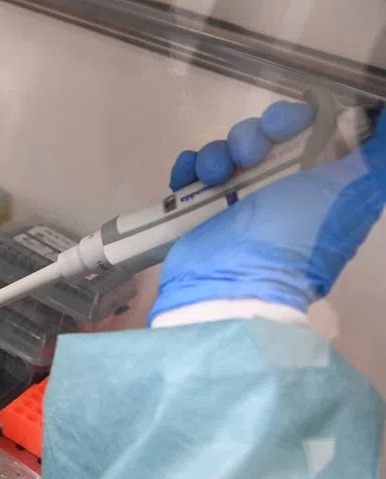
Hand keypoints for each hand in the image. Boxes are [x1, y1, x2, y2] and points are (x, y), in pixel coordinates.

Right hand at [150, 100, 385, 322]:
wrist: (237, 285)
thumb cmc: (296, 238)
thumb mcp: (352, 193)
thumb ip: (375, 156)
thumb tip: (375, 118)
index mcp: (316, 180)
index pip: (306, 129)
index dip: (295, 117)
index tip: (285, 125)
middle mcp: (277, 186)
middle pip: (261, 134)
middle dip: (251, 135)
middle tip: (249, 156)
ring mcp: (235, 197)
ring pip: (224, 148)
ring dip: (217, 153)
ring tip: (214, 177)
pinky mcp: (199, 208)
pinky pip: (190, 170)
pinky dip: (187, 167)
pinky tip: (189, 180)